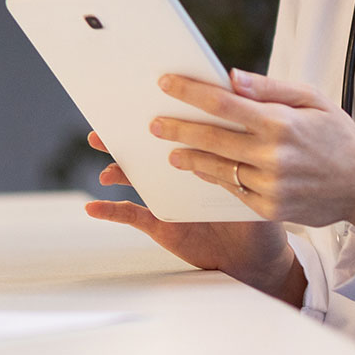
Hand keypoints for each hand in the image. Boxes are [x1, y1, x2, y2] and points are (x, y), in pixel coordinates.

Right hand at [83, 132, 302, 302]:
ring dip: (115, 168)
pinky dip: (110, 211)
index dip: (159, 113)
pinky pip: (130, 215)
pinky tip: (93, 207)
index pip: (176, 129)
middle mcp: (178, 173)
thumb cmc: (262, 215)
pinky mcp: (159, 224)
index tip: (142, 97)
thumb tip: (239, 117)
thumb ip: (244, 150)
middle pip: (147, 148)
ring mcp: (166, 197)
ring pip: (134, 177)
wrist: (258, 258)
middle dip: (124, 136)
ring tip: (102, 163)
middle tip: (105, 126)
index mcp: (201, 156)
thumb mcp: (258, 179)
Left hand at [152, 69, 354, 240]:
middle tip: (154, 123)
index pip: (223, 103)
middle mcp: (272, 155)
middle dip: (177, 128)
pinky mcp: (271, 208)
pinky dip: (215, 179)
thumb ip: (270, 88)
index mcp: (280, 122)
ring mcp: (270, 185)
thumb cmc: (338, 136)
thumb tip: (231, 78)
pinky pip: (233, 191)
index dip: (190, 92)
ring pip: (217, 169)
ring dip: (189, 158)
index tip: (166, 82)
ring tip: (171, 151)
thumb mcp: (313, 99)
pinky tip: (201, 170)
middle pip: (211, 138)